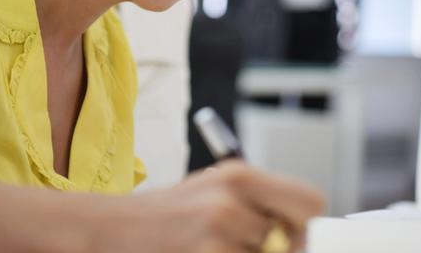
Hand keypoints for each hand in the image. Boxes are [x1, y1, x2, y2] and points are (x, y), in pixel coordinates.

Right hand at [86, 161, 324, 252]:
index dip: (307, 227)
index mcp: (240, 175)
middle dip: (274, 249)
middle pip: (293, 240)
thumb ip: (259, 205)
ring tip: (211, 249)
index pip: (311, 202)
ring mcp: (217, 231)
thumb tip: (305, 231)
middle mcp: (232, 198)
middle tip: (245, 247)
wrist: (109, 229)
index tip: (292, 239)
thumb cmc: (167, 216)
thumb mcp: (214, 193)